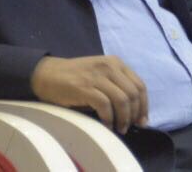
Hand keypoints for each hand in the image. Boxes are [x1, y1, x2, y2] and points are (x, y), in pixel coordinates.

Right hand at [30, 55, 147, 133]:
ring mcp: (97, 76)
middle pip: (134, 93)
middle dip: (135, 114)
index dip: (144, 106)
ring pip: (122, 100)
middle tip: (128, 127)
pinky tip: (106, 124)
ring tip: (119, 128)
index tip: (142, 121)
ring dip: (123, 118)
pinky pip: (105, 105)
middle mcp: (110, 67)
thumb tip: (134, 111)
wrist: (47, 74)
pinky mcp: (85, 87)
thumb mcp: (100, 75)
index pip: (139, 85)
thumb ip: (116, 86)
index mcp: (116, 63)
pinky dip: (109, 118)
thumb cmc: (75, 78)